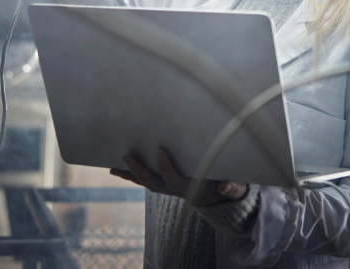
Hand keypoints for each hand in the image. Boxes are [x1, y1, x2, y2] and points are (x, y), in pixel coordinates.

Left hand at [110, 148, 246, 205]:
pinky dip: (132, 175)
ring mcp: (171, 189)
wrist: (225, 200)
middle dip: (139, 172)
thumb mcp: (237, 189)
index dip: (165, 168)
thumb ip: (233, 188)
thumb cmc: (232, 188)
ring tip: (112, 167)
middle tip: (126, 156)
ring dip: (130, 176)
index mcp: (194, 189)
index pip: (175, 181)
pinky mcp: (167, 184)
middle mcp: (179, 191)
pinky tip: (119, 168)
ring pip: (148, 183)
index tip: (159, 150)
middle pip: (155, 185)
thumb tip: (227, 186)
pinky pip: (147, 180)